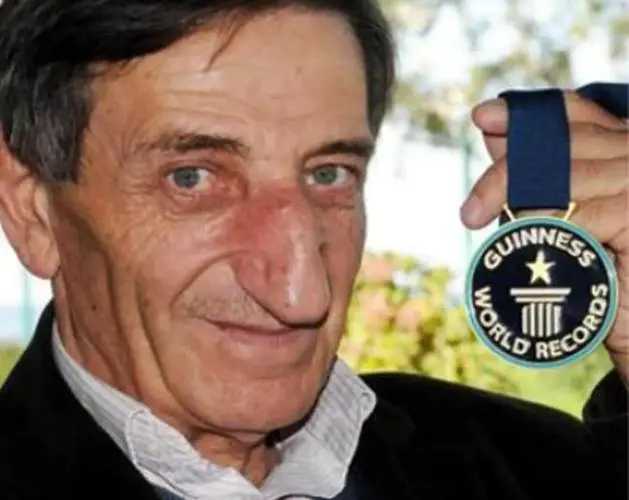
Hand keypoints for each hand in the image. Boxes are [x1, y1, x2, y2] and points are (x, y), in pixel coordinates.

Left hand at [461, 91, 628, 383]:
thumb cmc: (596, 277)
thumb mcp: (559, 220)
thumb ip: (534, 176)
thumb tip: (492, 133)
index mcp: (622, 153)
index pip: (579, 117)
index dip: (529, 115)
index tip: (480, 116)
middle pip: (566, 145)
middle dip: (507, 175)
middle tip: (471, 212)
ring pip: (571, 177)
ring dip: (522, 206)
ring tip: (493, 231)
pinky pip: (587, 215)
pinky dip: (552, 231)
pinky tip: (536, 248)